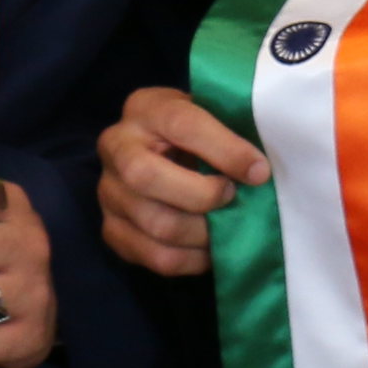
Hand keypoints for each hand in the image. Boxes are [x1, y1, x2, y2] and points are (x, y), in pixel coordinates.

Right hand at [99, 87, 268, 278]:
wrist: (167, 154)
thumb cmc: (202, 134)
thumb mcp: (214, 116)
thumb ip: (231, 132)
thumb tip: (258, 171)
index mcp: (145, 108)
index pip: (180, 124)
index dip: (223, 149)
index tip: (259, 171)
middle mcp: (116, 147)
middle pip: (146, 177)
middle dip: (203, 195)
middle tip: (233, 197)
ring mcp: (108, 192)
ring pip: (156, 224)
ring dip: (204, 232)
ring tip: (227, 225)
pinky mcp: (112, 230)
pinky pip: (157, 257)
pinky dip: (194, 259)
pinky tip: (211, 247)